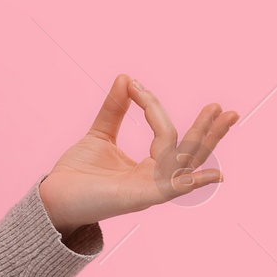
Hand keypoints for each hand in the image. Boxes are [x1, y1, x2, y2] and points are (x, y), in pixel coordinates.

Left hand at [38, 74, 238, 234]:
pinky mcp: (140, 198)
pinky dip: (192, 181)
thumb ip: (114, 109)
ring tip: (220, 117)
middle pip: (189, 151)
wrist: (53, 196)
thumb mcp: (100, 135)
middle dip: (207, 129)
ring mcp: (150, 188)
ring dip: (204, 139)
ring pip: (184, 161)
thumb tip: (126, 78)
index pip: (163, 131)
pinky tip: (213, 174)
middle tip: (223, 108)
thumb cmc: (77, 173)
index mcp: (148, 164)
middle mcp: (155, 177)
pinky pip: (171, 189)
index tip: (134, 84)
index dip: (152, 105)